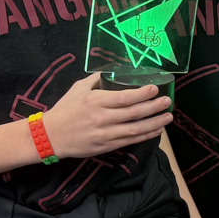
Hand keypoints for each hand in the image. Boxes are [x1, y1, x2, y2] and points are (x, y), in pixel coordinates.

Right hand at [41, 73, 172, 157]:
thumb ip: (96, 79)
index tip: (155, 88)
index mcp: (95, 101)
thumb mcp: (78, 89)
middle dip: (154, 107)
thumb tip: (112, 71)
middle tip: (168, 101)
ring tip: (168, 117)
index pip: (124, 98)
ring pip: (135, 130)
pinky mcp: (106, 146)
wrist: (51, 136)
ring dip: (154, 123)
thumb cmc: (65, 110)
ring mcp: (105, 134)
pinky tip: (156, 130)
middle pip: (134, 113)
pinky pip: (130, 141)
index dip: (142, 94)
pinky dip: (145, 136)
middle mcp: (102, 118)